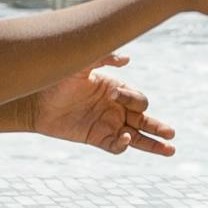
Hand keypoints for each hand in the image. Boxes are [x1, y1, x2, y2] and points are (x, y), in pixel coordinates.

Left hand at [35, 69, 174, 154]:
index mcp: (117, 90)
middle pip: (145, 120)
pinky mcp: (96, 138)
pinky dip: (123, 145)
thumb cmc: (58, 79)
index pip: (138, 100)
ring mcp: (108, 125)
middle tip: (171, 134)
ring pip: (137, 137)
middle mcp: (116, 109)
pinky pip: (116, 146)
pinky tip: (126, 140)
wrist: (35, 100)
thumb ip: (103, 58)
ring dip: (153, 144)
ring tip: (170, 149)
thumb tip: (127, 59)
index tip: (111, 94)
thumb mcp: (81, 65)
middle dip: (158, 127)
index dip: (131, 99)